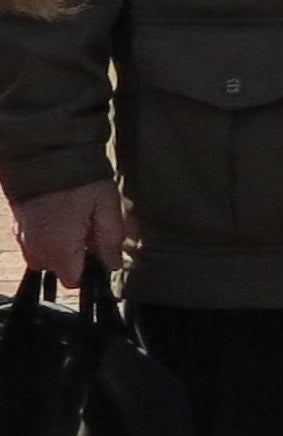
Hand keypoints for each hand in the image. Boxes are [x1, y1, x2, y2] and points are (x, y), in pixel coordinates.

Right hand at [10, 177, 129, 290]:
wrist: (44, 154)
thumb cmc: (79, 180)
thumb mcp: (107, 206)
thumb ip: (111, 239)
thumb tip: (113, 264)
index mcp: (59, 248)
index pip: (73, 280)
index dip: (89, 270)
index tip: (100, 252)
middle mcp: (36, 248)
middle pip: (58, 269)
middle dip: (76, 256)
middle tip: (91, 230)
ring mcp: (22, 237)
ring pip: (46, 256)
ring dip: (62, 246)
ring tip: (77, 220)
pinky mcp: (17, 226)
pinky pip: (35, 242)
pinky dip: (49, 236)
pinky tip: (63, 215)